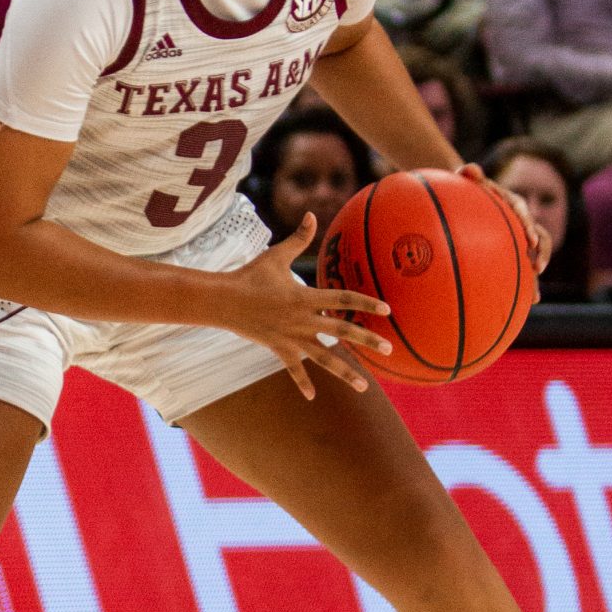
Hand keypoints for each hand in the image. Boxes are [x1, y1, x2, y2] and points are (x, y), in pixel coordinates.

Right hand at [219, 218, 392, 399]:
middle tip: (389, 349)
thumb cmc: (250, 275)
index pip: (343, 299)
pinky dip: (302, 382)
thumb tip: (312, 214)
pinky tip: (312, 397)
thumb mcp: (275, 255)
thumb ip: (298, 239)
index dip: (366, 304)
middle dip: (366, 340)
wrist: (223, 301)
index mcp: (306, 297)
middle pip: (341, 332)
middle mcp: (303, 320)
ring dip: (345, 373)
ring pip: (324, 358)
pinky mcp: (279, 348)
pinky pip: (294, 368)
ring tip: (364, 387)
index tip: (387, 310)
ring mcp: (292, 337)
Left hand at [458, 162, 547, 286]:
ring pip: (535, 257)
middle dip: (542, 252)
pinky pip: (523, 269)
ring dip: (536, 275)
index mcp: (512, 204)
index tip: (530, 239)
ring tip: (534, 295)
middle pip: (539, 236)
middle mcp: (521, 222)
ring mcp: (520, 239)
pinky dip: (527, 285)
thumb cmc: (470, 189)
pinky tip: (528, 303)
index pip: (522, 211)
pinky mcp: (516, 252)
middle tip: (538, 266)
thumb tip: (468, 168)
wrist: (472, 197)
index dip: (527, 224)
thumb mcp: (470, 181)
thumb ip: (471, 175)